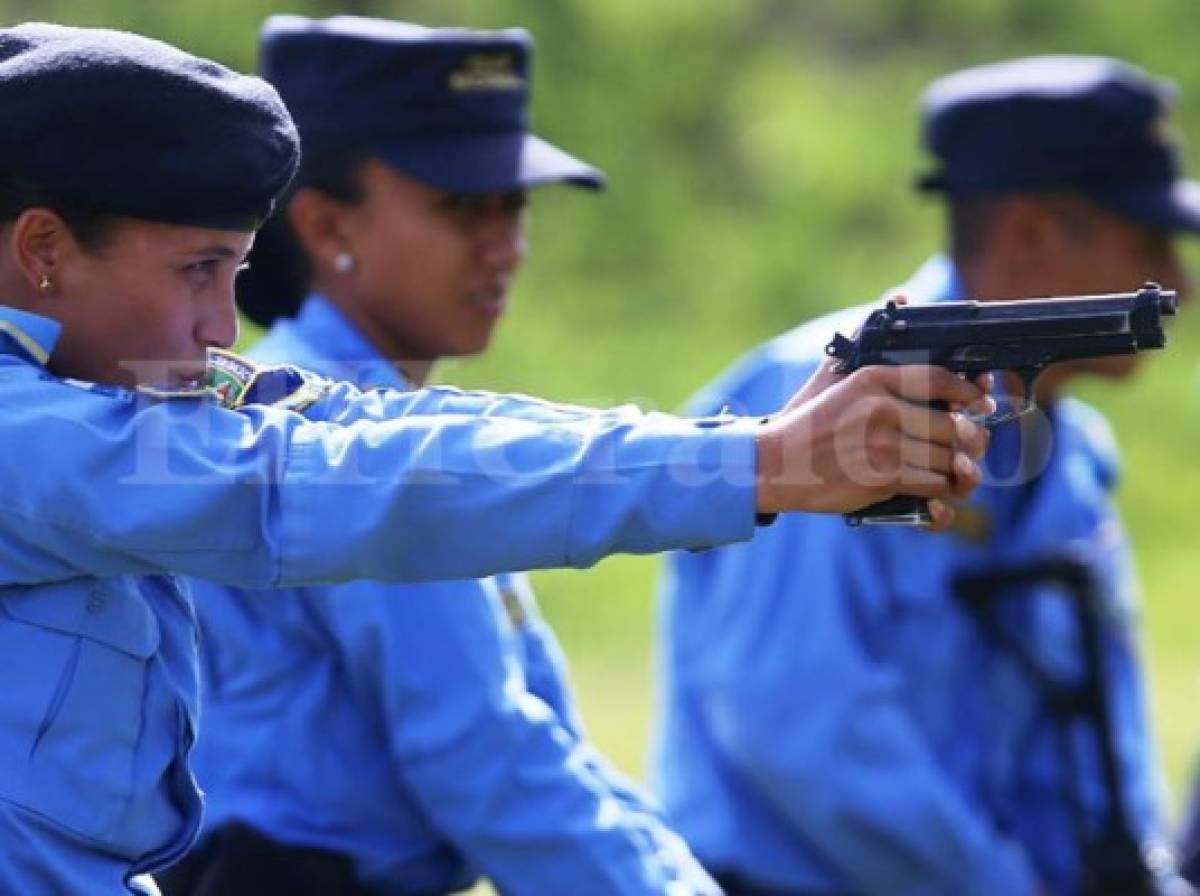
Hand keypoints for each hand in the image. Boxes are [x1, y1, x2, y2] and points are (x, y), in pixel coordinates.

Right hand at [754, 364, 991, 519]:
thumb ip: (867, 342)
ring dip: (957, 471)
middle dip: (970, 439)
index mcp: (872, 379)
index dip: (970, 392)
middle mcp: (881, 408)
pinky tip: (938, 494)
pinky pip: (932, 485)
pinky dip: (940, 494)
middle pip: (953, 425)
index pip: (939, 378)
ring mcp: (882, 445)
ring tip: (958, 472)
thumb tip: (902, 296)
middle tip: (971, 444)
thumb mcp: (836, 378)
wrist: (774, 464)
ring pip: (947, 459)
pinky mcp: (881, 479)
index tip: (982, 401)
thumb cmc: (808, 423)